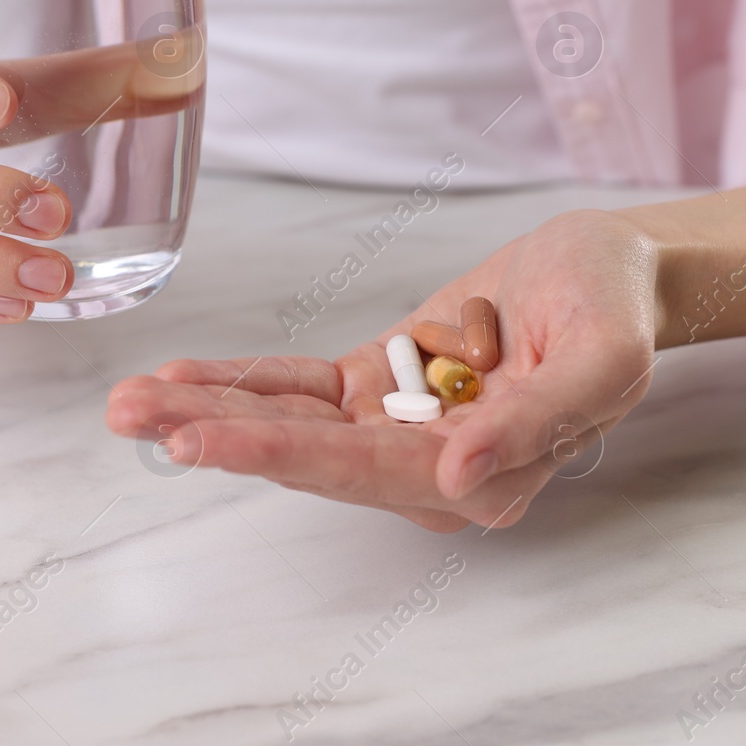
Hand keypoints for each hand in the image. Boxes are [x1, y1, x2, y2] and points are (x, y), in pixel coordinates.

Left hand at [106, 210, 664, 530]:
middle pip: (309, 456)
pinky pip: (301, 390)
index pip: (365, 469)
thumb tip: (458, 474)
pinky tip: (182, 380)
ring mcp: (398, 428)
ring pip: (292, 425)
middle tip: (132, 414)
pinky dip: (242, 385)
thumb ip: (538, 425)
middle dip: (219, 436)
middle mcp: (429, 468)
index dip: (279, 456)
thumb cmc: (614, 309)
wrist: (608, 270)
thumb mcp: (603, 359)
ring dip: (212, 411)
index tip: (199, 442)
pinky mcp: (378, 388)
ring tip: (131, 400)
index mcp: (487, 475)